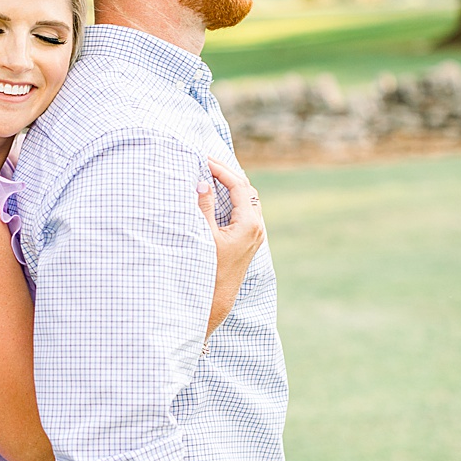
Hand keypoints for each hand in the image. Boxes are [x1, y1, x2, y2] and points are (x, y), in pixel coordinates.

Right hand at [199, 158, 264, 335]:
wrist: (217, 299)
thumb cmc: (209, 269)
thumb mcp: (204, 236)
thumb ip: (203, 208)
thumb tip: (203, 183)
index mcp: (249, 225)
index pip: (239, 186)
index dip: (222, 170)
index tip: (204, 160)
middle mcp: (257, 228)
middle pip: (247, 190)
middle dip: (228, 173)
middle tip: (207, 162)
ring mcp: (255, 234)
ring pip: (247, 200)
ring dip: (231, 185)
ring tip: (211, 174)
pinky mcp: (249, 240)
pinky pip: (244, 210)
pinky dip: (232, 198)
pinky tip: (217, 195)